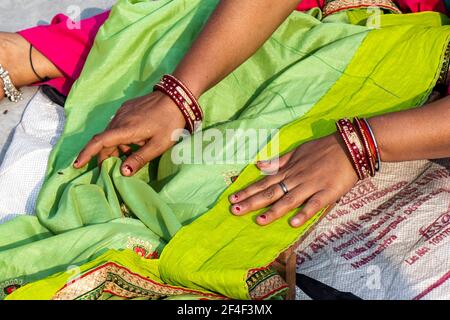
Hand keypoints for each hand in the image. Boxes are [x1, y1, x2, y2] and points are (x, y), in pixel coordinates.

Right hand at [73, 91, 184, 175]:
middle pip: (104, 140)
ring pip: (111, 133)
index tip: (77, 164)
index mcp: (125, 129)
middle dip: (104, 156)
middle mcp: (120, 119)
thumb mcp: (158, 146)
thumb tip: (122, 172)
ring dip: (115, 146)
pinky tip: (134, 142)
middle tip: (110, 169)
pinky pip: (118, 125)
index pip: (99, 142)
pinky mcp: (128, 107)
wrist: (177, 97)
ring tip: (128, 155)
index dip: (86, 154)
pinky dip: (120, 136)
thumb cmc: (170, 124)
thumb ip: (139, 158)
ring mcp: (123, 111)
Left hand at [229, 133, 358, 226]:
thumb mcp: (297, 151)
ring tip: (258, 220)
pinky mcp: (327, 192)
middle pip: (271, 192)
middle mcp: (295, 179)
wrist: (350, 146)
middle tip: (235, 211)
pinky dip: (304, 213)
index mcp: (288, 170)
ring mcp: (311, 186)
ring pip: (289, 199)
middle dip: (252, 202)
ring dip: (273, 211)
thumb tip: (258, 165)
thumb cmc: (322, 149)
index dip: (247, 191)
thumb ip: (278, 161)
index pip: (263, 182)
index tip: (232, 199)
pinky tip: (293, 223)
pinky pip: (314, 204)